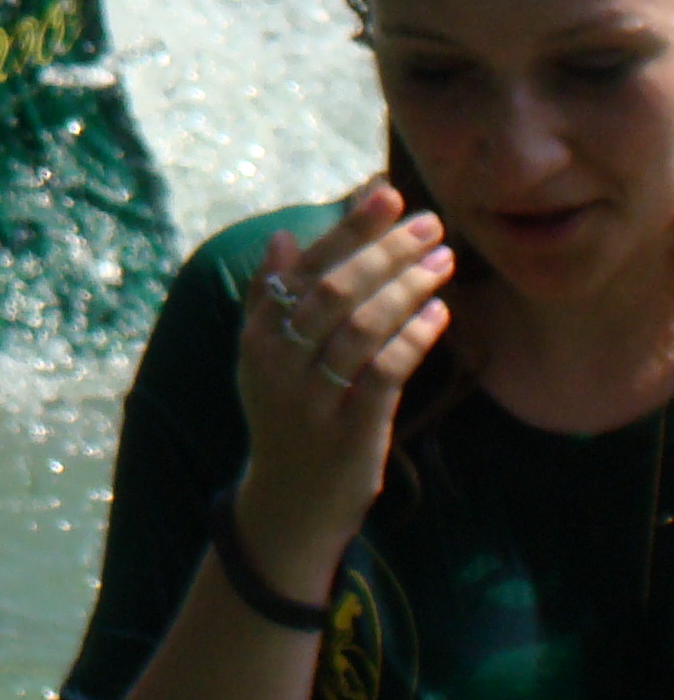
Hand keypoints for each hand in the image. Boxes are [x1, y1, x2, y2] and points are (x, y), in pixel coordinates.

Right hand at [230, 181, 453, 599]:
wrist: (287, 504)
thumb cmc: (286, 418)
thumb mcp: (264, 358)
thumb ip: (273, 299)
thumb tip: (278, 237)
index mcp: (255, 336)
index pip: (302, 267)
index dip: (346, 229)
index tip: (385, 195)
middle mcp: (277, 362)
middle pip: (334, 291)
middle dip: (385, 251)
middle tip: (431, 224)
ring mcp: (311, 399)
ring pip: (362, 327)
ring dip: (407, 287)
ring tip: (443, 260)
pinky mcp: (349, 433)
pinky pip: (385, 374)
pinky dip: (414, 339)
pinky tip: (441, 314)